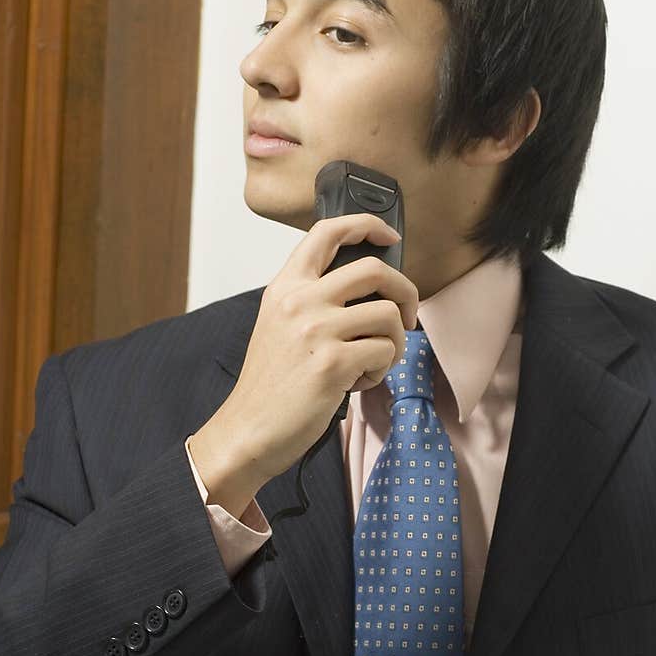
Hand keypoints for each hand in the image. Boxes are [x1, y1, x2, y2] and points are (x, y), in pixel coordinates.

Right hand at [189, 213, 417, 513]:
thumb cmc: (270, 384)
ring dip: (393, 343)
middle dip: (405, 292)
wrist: (248, 430)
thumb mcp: (279, 324)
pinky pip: (384, 353)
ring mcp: (317, 331)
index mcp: (286, 286)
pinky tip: (357, 384)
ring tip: (371, 364)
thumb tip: (370, 291)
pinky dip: (380, 371)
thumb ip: (312, 299)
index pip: (327, 231)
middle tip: (407, 317)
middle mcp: (300, 300)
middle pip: (375, 270)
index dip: (367, 225)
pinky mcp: (333, 364)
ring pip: (388, 316)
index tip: (389, 237)